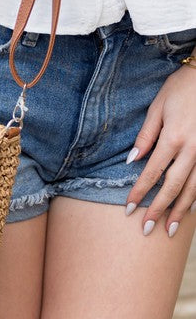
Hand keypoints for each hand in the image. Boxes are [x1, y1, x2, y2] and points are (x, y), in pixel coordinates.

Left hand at [125, 63, 195, 236]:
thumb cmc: (180, 88)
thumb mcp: (157, 107)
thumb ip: (146, 135)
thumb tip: (133, 160)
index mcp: (173, 138)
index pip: (152, 173)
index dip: (140, 192)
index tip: (129, 209)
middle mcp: (192, 150)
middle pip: (173, 187)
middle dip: (159, 210)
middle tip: (147, 230)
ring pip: (194, 189)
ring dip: (180, 211)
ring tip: (170, 229)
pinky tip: (190, 209)